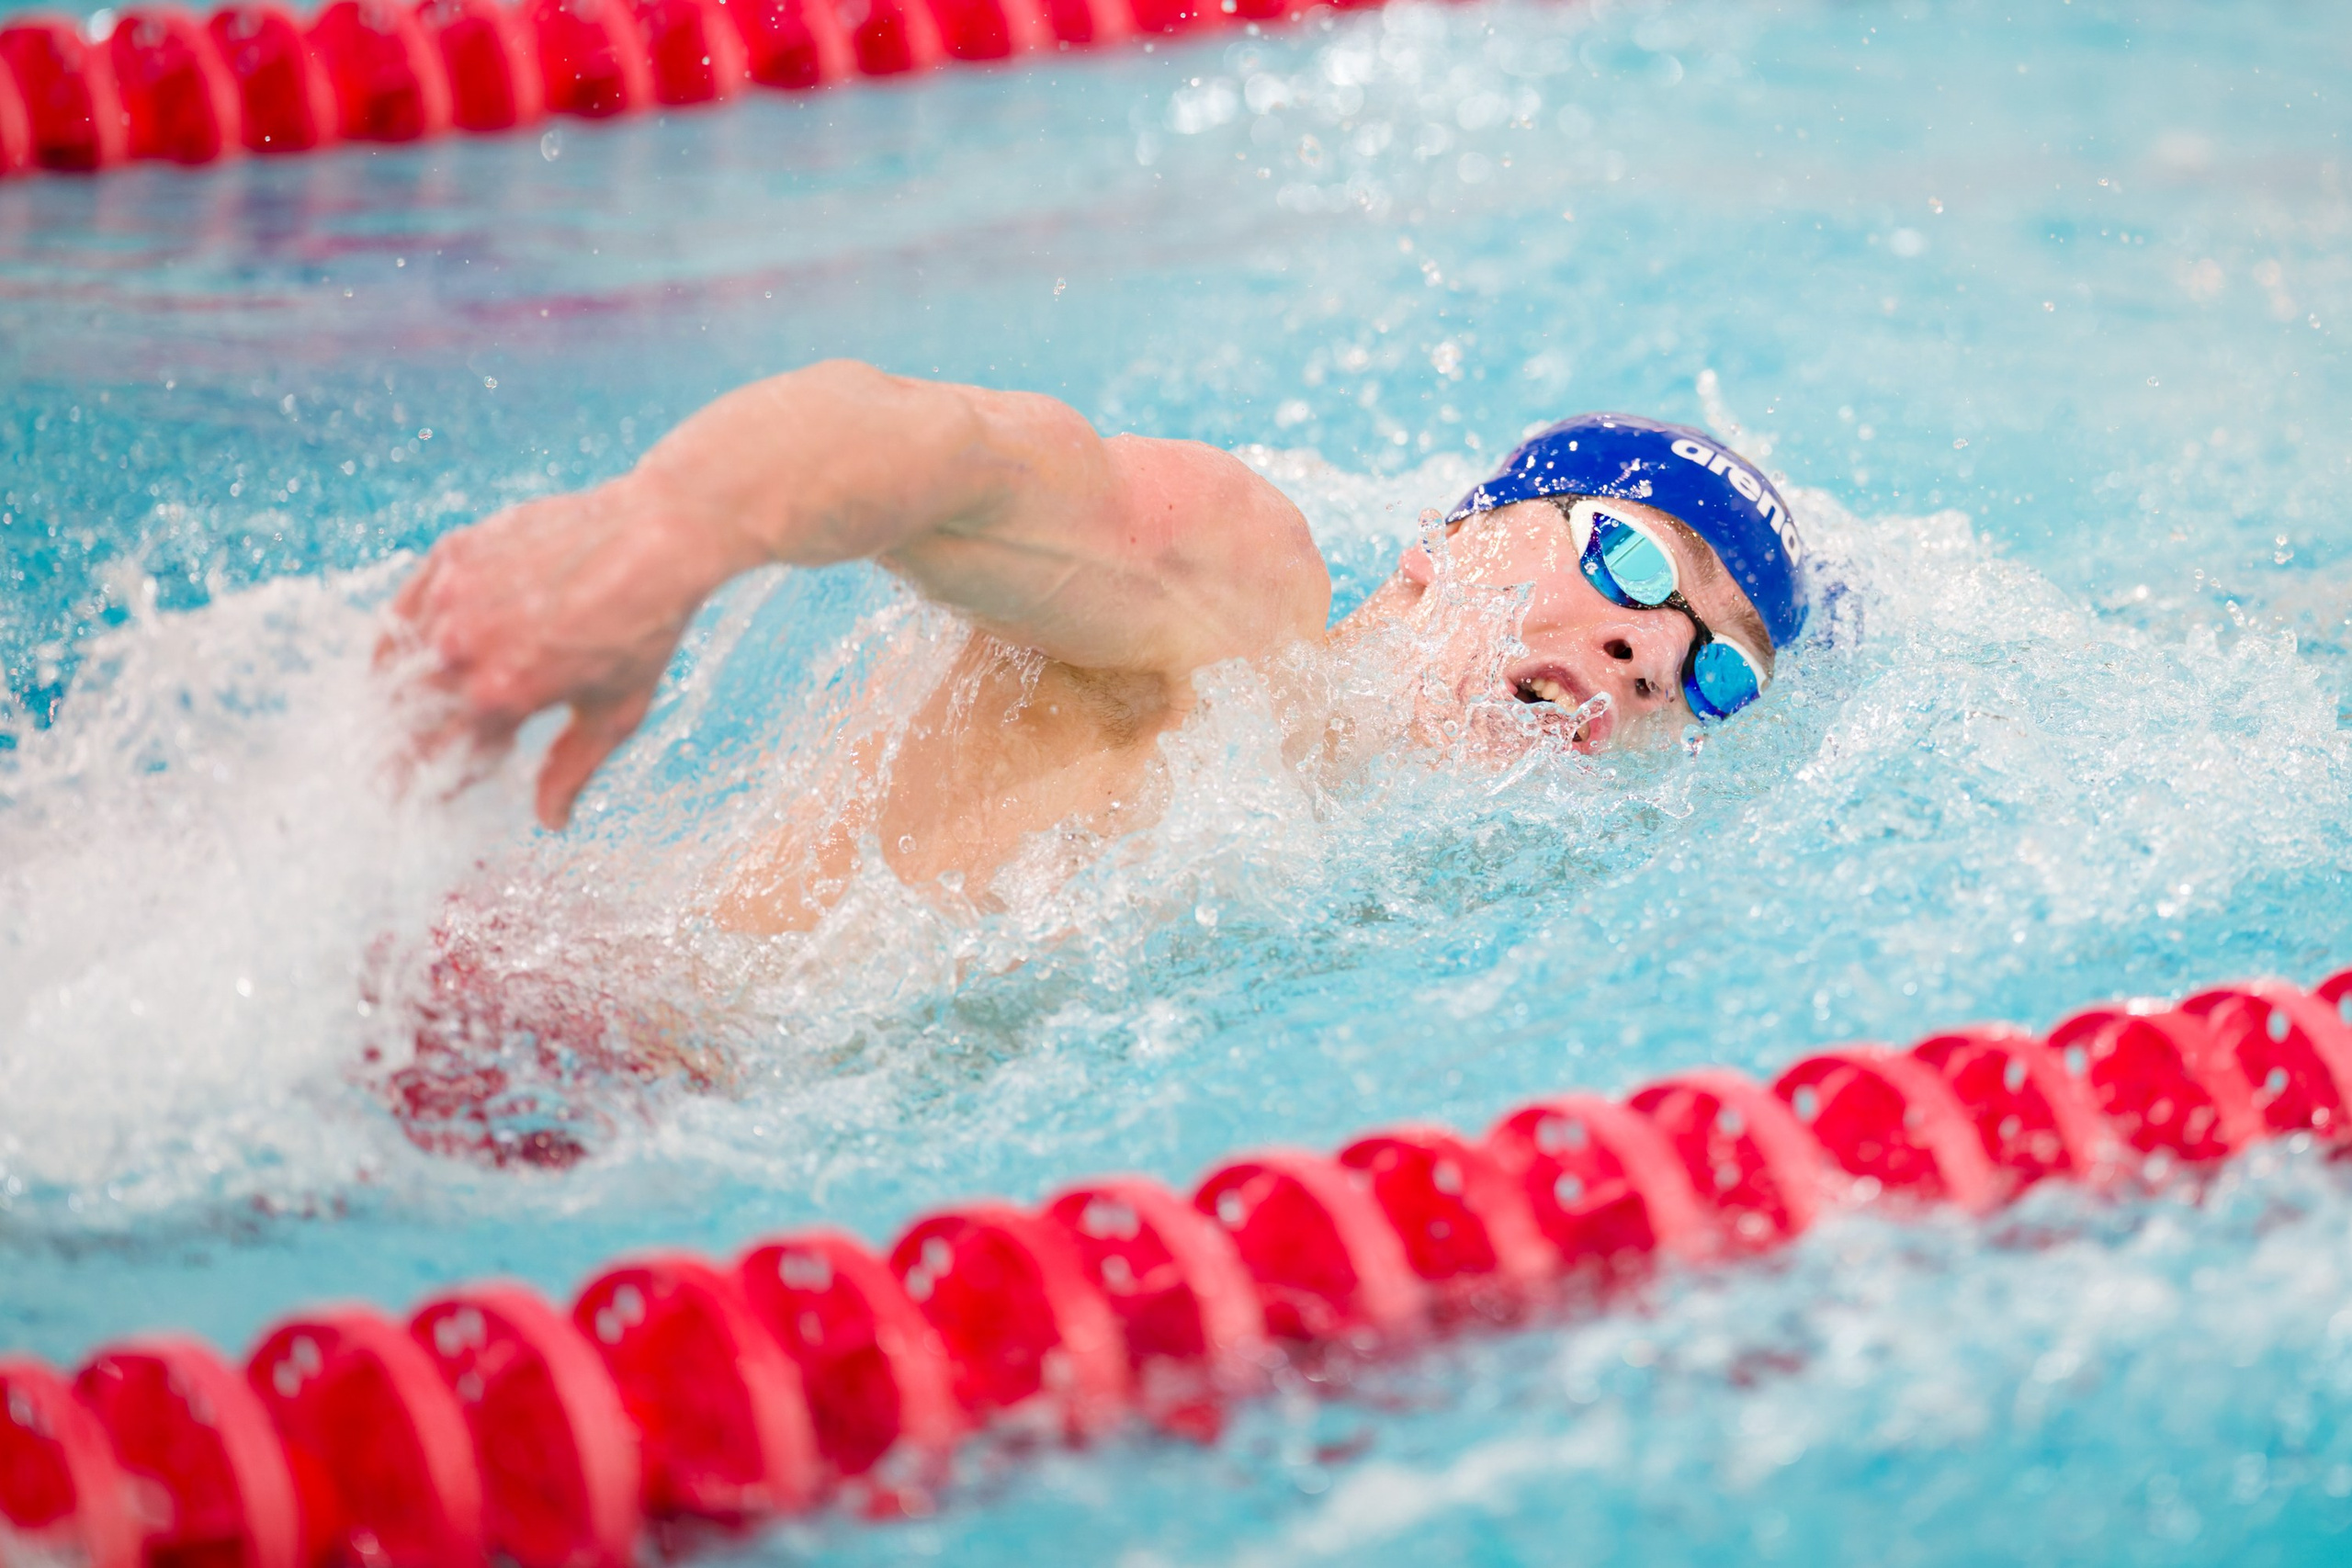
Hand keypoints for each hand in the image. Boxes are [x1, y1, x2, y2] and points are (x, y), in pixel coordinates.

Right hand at [381, 475, 737, 828]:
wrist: (657, 538)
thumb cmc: (645, 629)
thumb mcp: (615, 714)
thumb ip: (572, 770)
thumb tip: (550, 820)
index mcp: (500, 695)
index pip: (437, 758)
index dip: (430, 783)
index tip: (421, 797)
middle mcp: (464, 647)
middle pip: (400, 717)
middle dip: (394, 751)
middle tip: (388, 771)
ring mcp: (452, 596)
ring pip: (390, 662)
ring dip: (388, 697)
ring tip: (394, 717)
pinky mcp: (453, 555)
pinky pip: (404, 608)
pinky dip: (401, 639)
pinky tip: (411, 657)